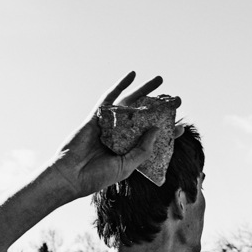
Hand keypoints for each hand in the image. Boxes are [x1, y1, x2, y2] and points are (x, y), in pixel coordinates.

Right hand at [51, 72, 182, 197]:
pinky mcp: (97, 117)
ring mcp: (109, 125)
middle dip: (160, 107)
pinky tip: (132, 75)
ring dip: (144, 91)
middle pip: (144, 117)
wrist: (70, 176)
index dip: (166, 132)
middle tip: (177, 98)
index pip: (152, 139)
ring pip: (130, 104)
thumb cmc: (96, 176)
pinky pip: (110, 98)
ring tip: (160, 79)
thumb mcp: (126, 166)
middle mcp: (121, 136)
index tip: (180, 127)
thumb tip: (156, 129)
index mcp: (129, 151)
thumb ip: (142, 150)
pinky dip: (120, 85)